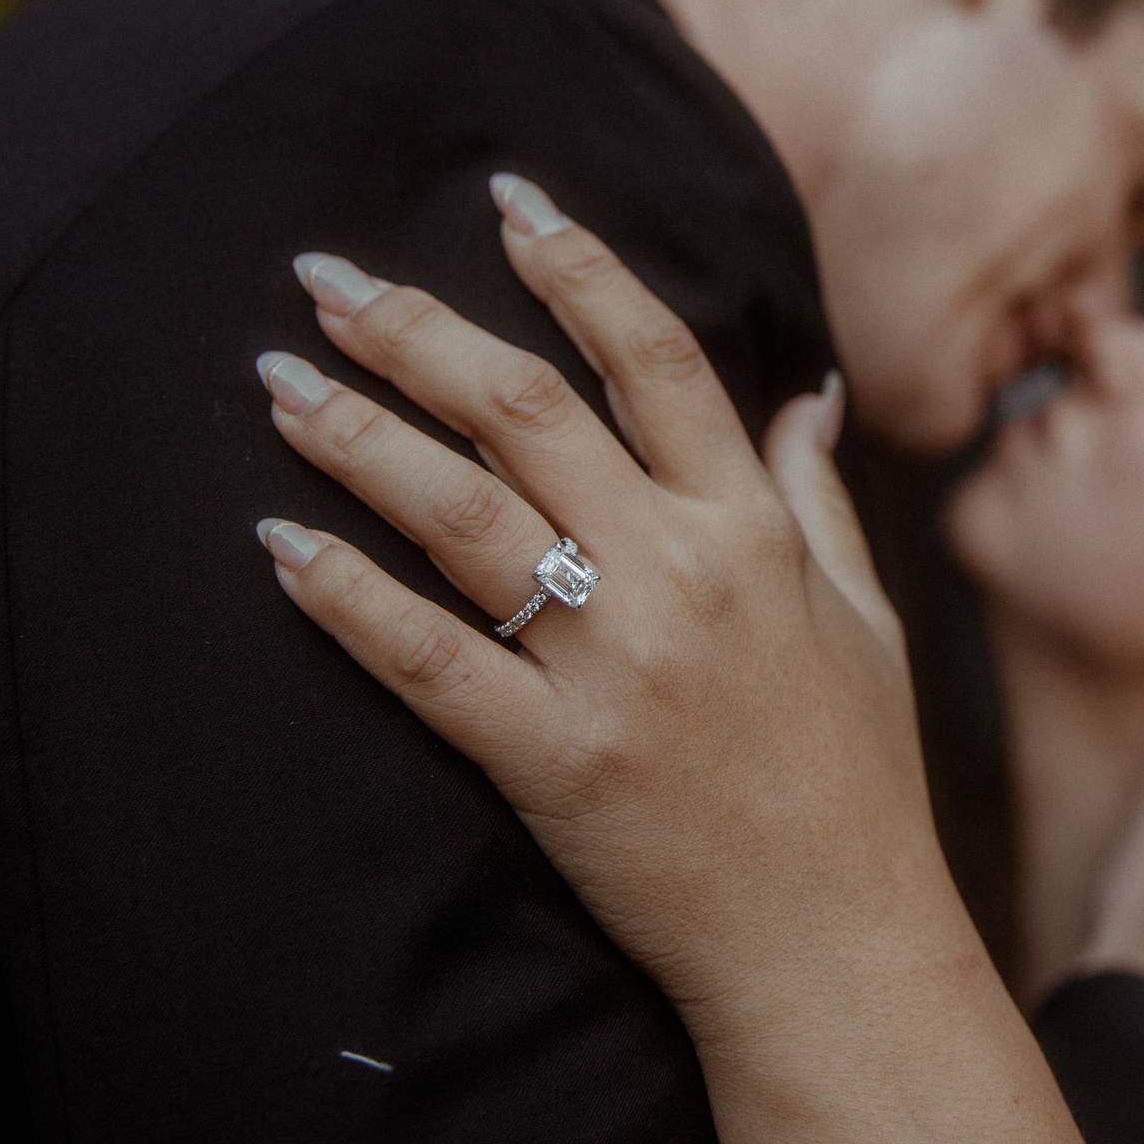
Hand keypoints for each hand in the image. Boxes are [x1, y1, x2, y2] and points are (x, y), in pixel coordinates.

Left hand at [252, 175, 1087, 1143]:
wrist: (835, 944)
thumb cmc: (856, 779)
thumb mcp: (865, 616)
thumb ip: (816, 495)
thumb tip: (804, 392)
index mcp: (754, 529)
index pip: (653, 357)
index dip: (575, 264)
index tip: (507, 199)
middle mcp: (680, 576)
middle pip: (526, 412)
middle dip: (415, 329)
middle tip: (325, 277)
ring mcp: (612, 668)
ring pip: (460, 516)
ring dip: (356, 436)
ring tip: (278, 382)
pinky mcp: (552, 759)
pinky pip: (426, 661)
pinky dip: (345, 598)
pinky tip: (279, 542)